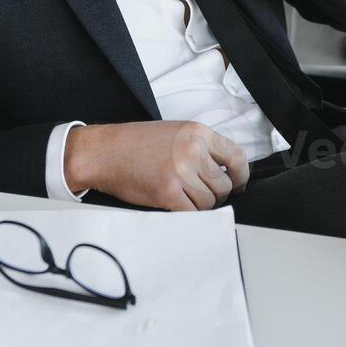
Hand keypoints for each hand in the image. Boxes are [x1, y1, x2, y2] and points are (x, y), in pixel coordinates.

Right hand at [63, 121, 248, 210]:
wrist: (104, 152)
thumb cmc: (135, 143)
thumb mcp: (175, 132)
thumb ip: (201, 147)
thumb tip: (224, 170)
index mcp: (198, 132)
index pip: (237, 157)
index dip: (241, 176)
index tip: (238, 184)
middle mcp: (193, 151)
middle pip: (224, 185)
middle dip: (217, 195)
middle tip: (203, 195)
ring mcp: (181, 172)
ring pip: (209, 202)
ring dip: (201, 206)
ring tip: (185, 198)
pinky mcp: (168, 192)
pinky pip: (192, 213)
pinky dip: (188, 214)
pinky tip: (177, 206)